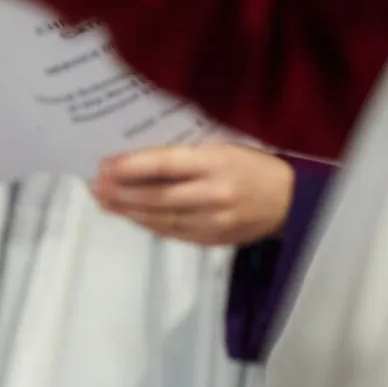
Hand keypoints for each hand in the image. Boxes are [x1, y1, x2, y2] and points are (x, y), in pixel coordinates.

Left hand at [91, 142, 294, 246]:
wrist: (292, 202)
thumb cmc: (254, 165)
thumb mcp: (225, 147)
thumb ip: (187, 154)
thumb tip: (140, 158)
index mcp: (217, 163)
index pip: (165, 165)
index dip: (131, 166)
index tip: (105, 164)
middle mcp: (213, 194)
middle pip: (156, 197)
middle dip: (121, 193)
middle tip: (95, 186)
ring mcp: (212, 222)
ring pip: (160, 219)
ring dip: (128, 211)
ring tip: (104, 201)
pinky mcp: (212, 240)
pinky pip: (172, 233)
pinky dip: (148, 224)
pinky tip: (131, 216)